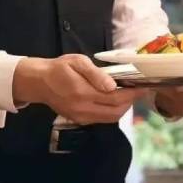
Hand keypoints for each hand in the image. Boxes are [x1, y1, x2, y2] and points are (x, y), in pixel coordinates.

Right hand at [13, 54, 148, 123]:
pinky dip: (111, 112)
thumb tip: (112, 86)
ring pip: (110, 118)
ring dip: (122, 108)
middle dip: (130, 102)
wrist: (39, 82)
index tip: (143, 87)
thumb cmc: (59, 68)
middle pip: (116, 112)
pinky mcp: (79, 120)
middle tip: (137, 90)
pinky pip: (101, 119)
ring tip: (127, 95)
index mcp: (83, 93)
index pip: (115, 98)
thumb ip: (95, 74)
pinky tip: (113, 100)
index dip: (132, 94)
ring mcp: (81, 117)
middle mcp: (83, 109)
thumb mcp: (77, 62)